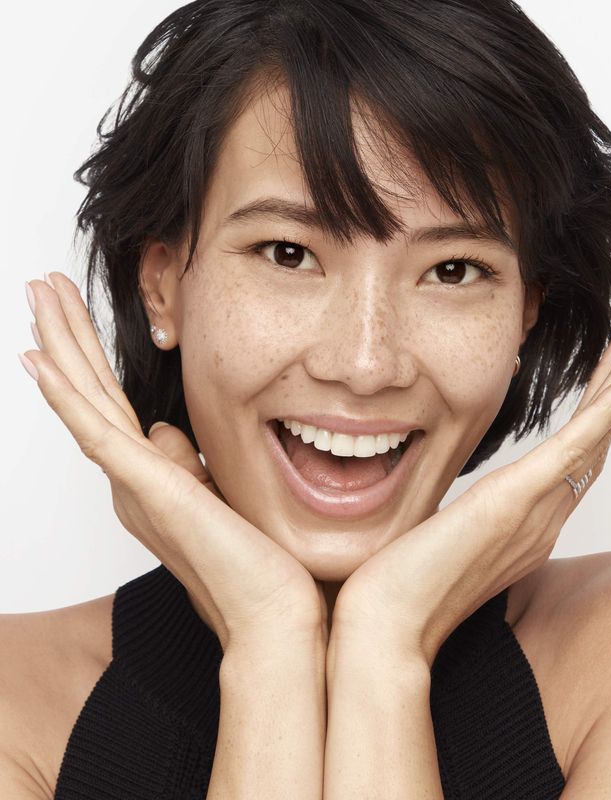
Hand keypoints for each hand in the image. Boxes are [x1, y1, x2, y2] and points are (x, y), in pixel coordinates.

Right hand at [21, 272, 323, 650]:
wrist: (274, 609)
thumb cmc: (254, 561)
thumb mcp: (216, 496)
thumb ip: (184, 463)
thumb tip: (166, 430)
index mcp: (149, 478)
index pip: (111, 402)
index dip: (89, 355)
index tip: (74, 310)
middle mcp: (132, 479)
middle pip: (91, 392)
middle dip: (66, 334)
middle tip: (42, 283)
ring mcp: (136, 485)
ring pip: (87, 401)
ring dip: (61, 345)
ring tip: (37, 294)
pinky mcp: (150, 492)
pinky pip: (99, 434)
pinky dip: (66, 397)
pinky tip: (38, 360)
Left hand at [330, 322, 610, 665]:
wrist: (389, 626)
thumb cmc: (407, 586)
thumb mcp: (446, 538)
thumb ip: (468, 518)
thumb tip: (463, 503)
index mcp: (529, 526)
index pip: (575, 459)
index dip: (600, 416)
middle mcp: (544, 520)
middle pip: (596, 443)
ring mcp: (535, 513)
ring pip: (594, 438)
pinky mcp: (515, 503)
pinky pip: (573, 450)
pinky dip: (604, 414)